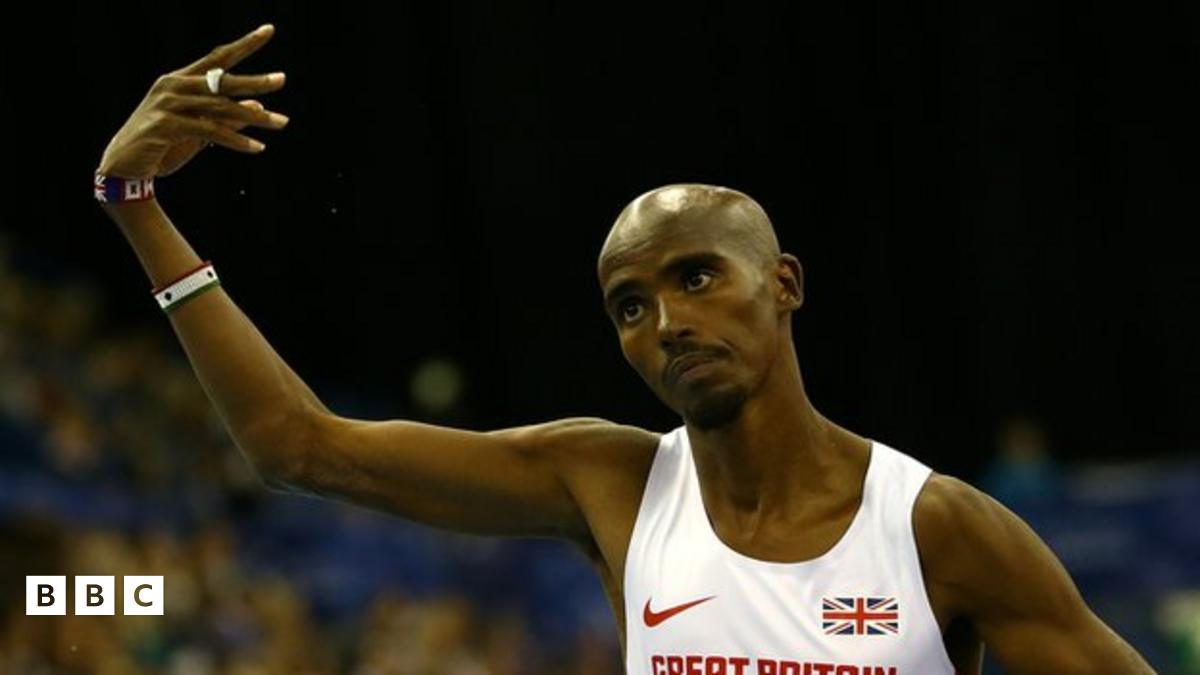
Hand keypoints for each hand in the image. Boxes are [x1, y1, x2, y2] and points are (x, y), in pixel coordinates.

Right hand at [96, 24, 289, 179]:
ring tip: (282, 122)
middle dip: (254, 81)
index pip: (217, 58)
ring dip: (255, 117)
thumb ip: (226, 118)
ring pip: (221, 107)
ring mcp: (168, 104)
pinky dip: (236, 140)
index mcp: (180, 80)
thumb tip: (258, 107)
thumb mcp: (199, 131)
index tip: (269, 30)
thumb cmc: (162, 147)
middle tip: (282, 79)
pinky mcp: (166, 125)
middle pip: (222, 80)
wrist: (124, 167)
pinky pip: (210, 131)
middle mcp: (173, 86)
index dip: (244, 44)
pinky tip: (258, 147)